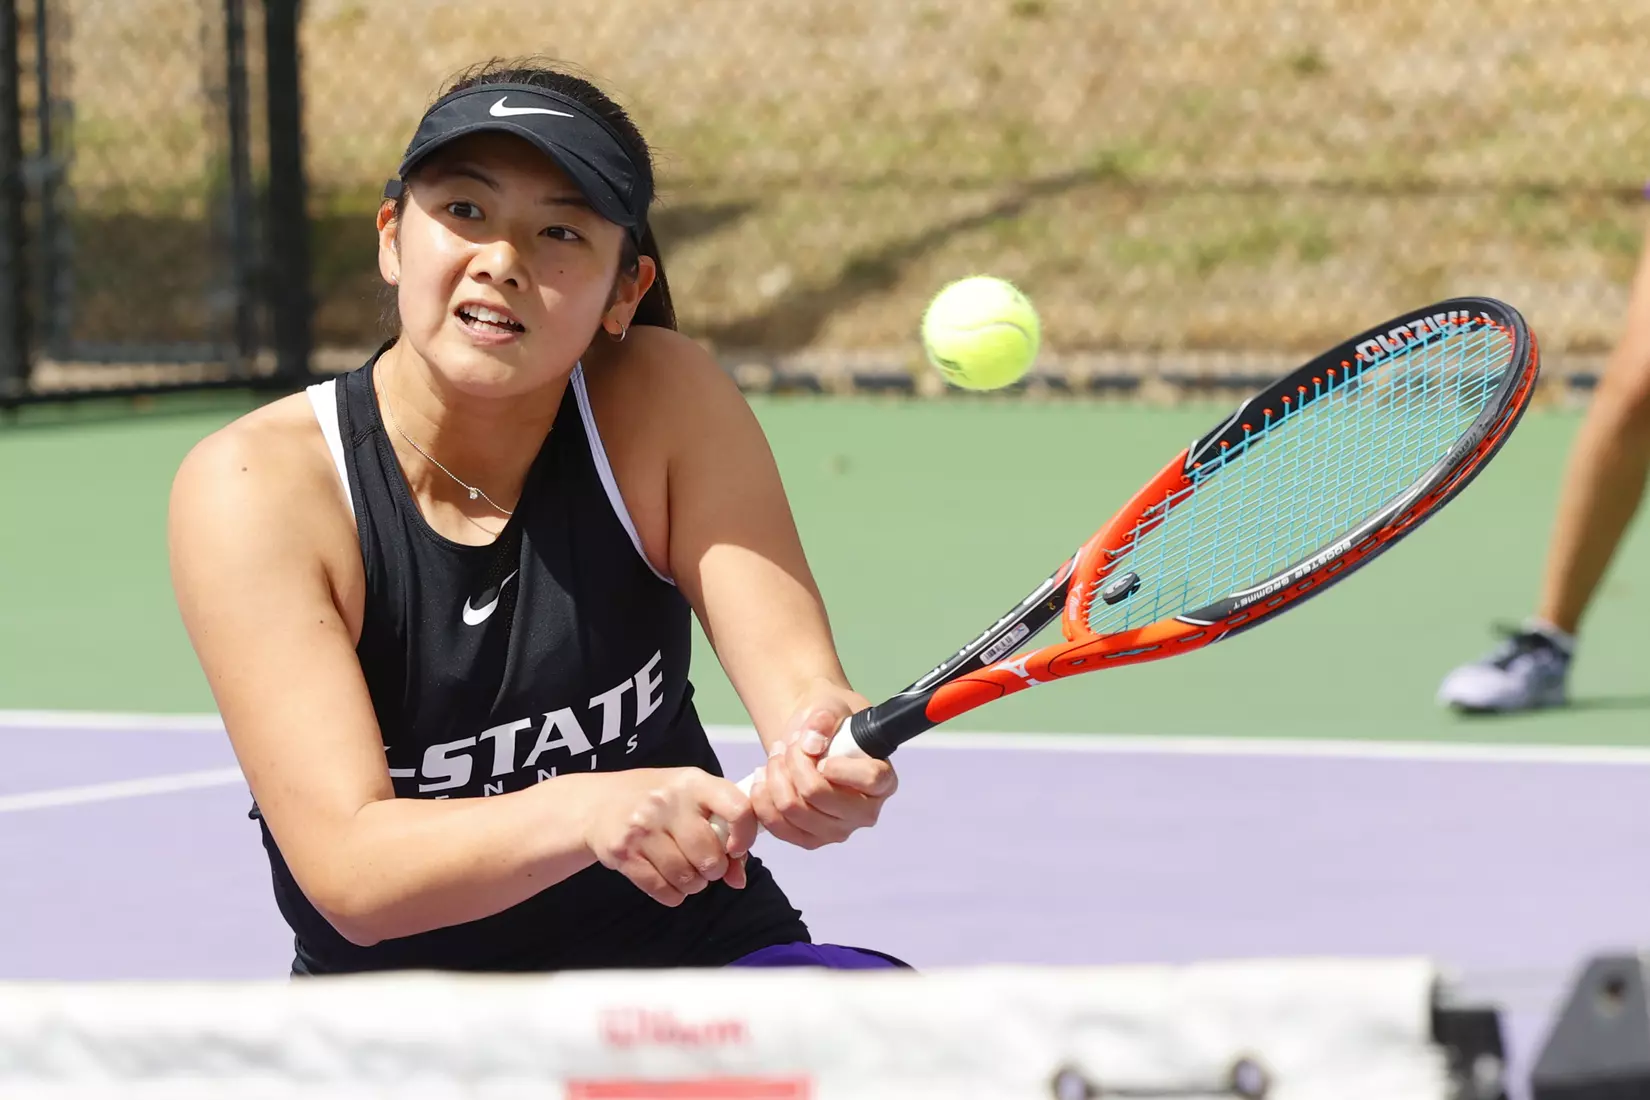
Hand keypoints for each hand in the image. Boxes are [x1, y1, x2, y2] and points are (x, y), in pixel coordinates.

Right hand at [583, 768, 757, 905]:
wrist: (598, 803)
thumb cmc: (658, 801)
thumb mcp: (693, 801)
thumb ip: (723, 832)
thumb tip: (738, 879)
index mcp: (694, 782)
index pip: (737, 808)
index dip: (745, 835)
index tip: (736, 848)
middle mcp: (668, 801)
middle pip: (709, 855)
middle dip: (714, 869)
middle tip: (706, 864)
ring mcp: (642, 827)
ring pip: (686, 877)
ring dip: (693, 884)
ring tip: (688, 873)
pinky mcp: (623, 852)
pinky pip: (662, 889)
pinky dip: (672, 894)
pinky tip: (668, 880)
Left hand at [751, 683, 897, 849]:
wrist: (810, 740)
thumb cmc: (830, 724)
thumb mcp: (831, 707)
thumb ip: (825, 718)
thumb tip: (812, 741)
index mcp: (883, 780)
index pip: (870, 779)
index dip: (842, 767)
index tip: (822, 753)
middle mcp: (865, 812)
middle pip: (820, 796)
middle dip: (795, 762)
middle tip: (789, 744)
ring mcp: (837, 830)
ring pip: (793, 809)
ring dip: (775, 777)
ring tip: (776, 756)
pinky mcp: (810, 840)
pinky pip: (777, 826)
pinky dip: (762, 799)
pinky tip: (763, 777)